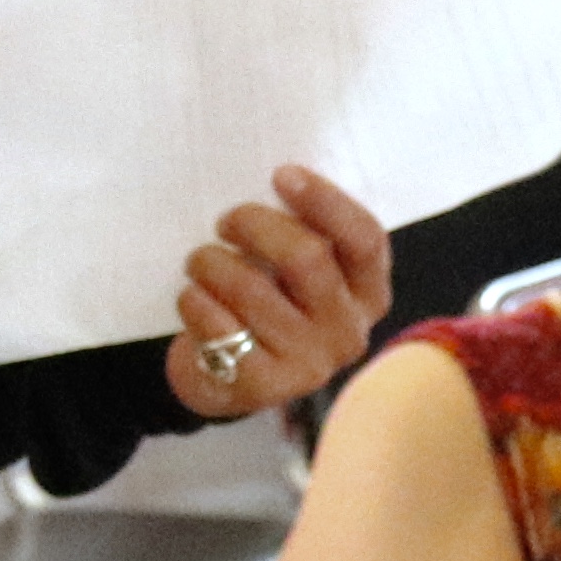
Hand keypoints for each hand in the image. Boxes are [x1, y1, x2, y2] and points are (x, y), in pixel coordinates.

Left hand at [162, 167, 395, 419]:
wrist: (224, 376)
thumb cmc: (264, 301)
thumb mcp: (294, 269)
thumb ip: (302, 232)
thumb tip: (279, 180)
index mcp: (368, 293)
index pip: (364, 239)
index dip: (324, 202)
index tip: (281, 175)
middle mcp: (348, 331)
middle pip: (306, 258)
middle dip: (255, 225)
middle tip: (225, 221)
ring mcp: (309, 364)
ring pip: (252, 289)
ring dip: (211, 263)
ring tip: (199, 261)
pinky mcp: (264, 386)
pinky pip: (218, 325)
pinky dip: (195, 300)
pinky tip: (193, 298)